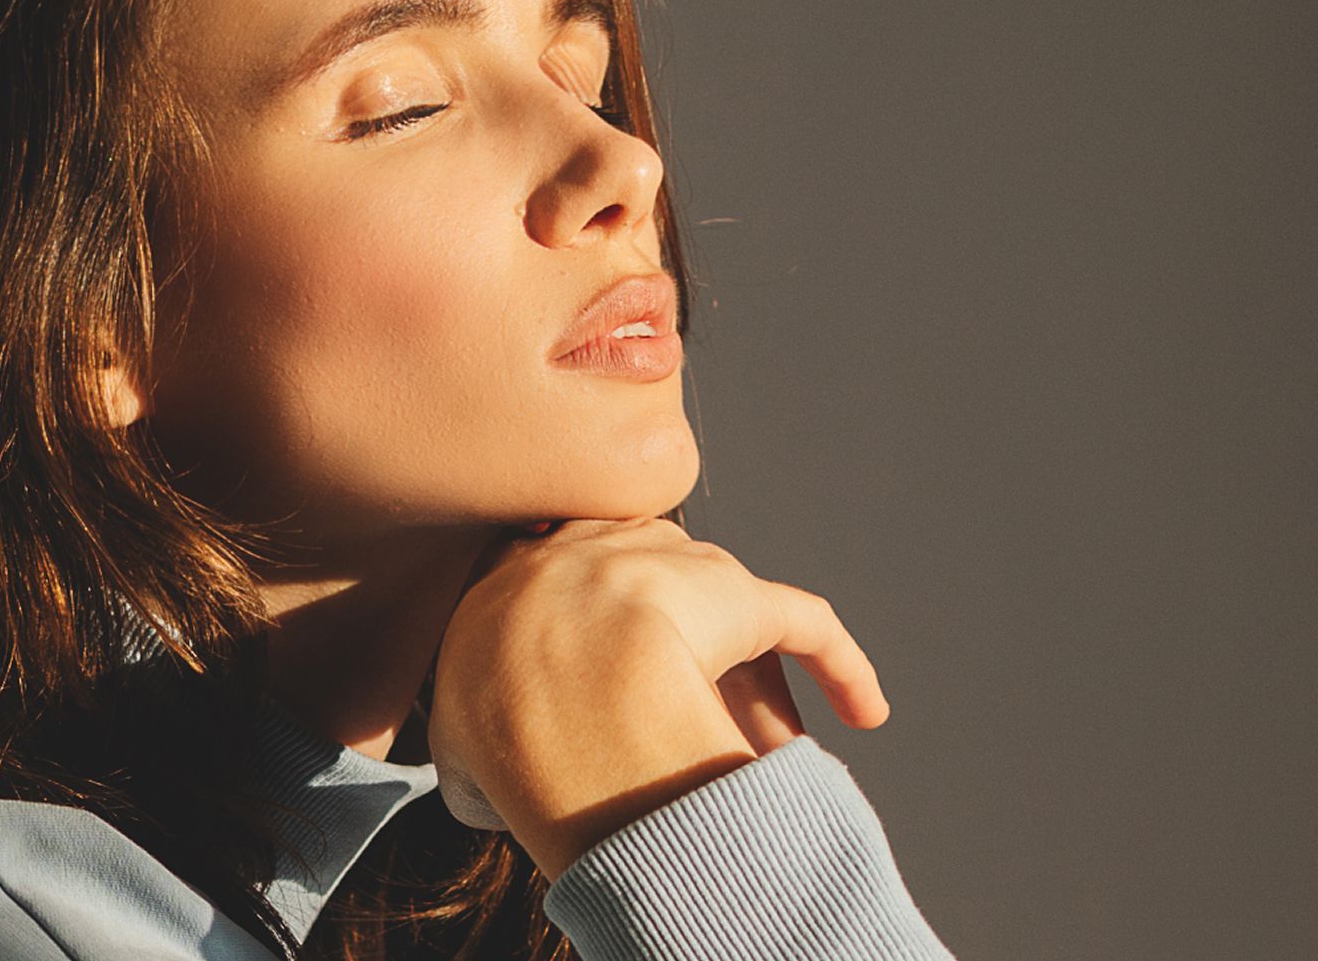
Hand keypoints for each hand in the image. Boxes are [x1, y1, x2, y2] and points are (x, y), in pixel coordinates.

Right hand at [425, 517, 890, 878]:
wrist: (552, 678)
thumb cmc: (493, 718)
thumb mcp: (454, 734)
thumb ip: (469, 743)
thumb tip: (476, 772)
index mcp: (516, 569)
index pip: (551, 571)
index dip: (573, 613)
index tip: (578, 652)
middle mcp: (595, 544)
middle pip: (641, 578)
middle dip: (664, 635)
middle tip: (676, 709)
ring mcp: (672, 563)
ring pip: (719, 611)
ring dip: (743, 680)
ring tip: (755, 743)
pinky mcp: (743, 595)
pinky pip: (806, 624)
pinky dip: (840, 667)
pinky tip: (864, 713)